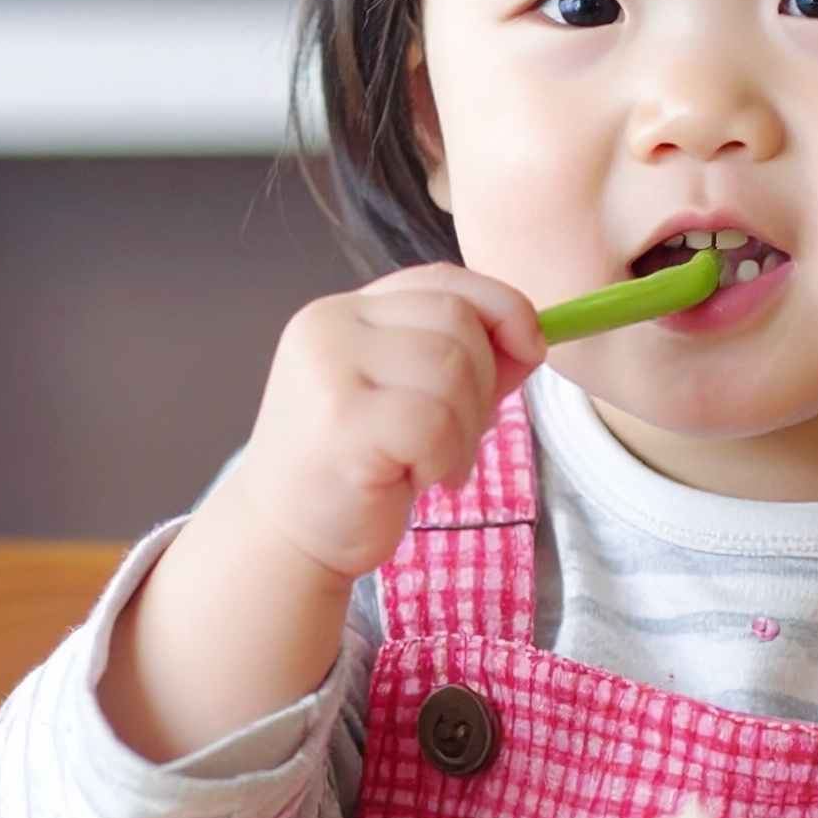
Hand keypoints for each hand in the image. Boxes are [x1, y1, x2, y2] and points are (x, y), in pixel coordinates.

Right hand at [99, 264, 542, 760]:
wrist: (284, 537)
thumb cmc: (356, 468)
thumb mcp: (411, 397)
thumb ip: (469, 361)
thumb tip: (533, 336)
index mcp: (347, 311)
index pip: (442, 280)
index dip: (502, 307)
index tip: (530, 348)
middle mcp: (331, 326)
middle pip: (457, 323)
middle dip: (481, 387)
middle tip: (452, 439)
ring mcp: (329, 370)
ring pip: (451, 369)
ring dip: (464, 430)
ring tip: (430, 463)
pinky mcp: (341, 422)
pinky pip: (434, 422)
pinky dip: (444, 458)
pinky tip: (416, 480)